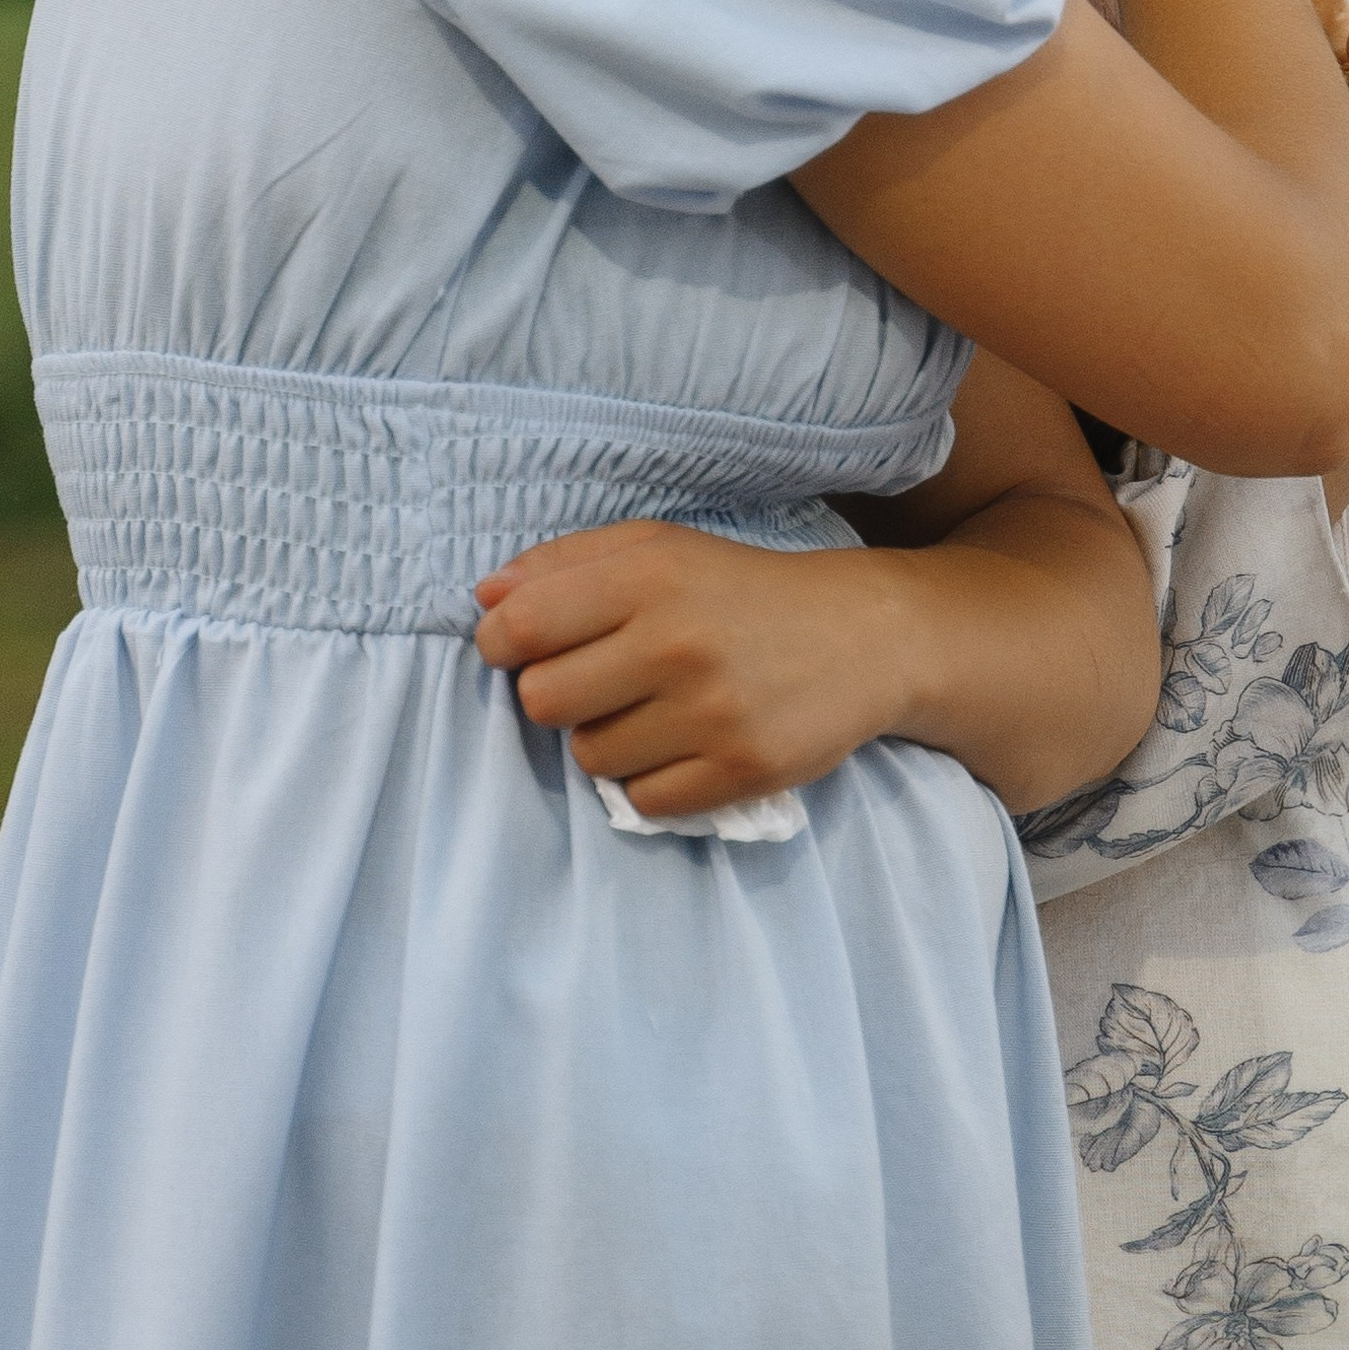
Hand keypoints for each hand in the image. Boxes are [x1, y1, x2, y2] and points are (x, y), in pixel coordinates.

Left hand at [474, 521, 905, 820]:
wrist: (864, 634)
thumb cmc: (741, 589)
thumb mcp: (659, 548)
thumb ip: (565, 563)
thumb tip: (484, 600)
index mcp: (648, 576)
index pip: (521, 627)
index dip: (500, 644)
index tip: (519, 649)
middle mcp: (677, 642)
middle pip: (542, 702)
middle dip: (556, 696)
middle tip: (600, 681)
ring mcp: (711, 712)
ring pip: (590, 758)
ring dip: (607, 739)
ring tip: (653, 710)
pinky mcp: (742, 771)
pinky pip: (642, 801)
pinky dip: (652, 780)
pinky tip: (685, 744)